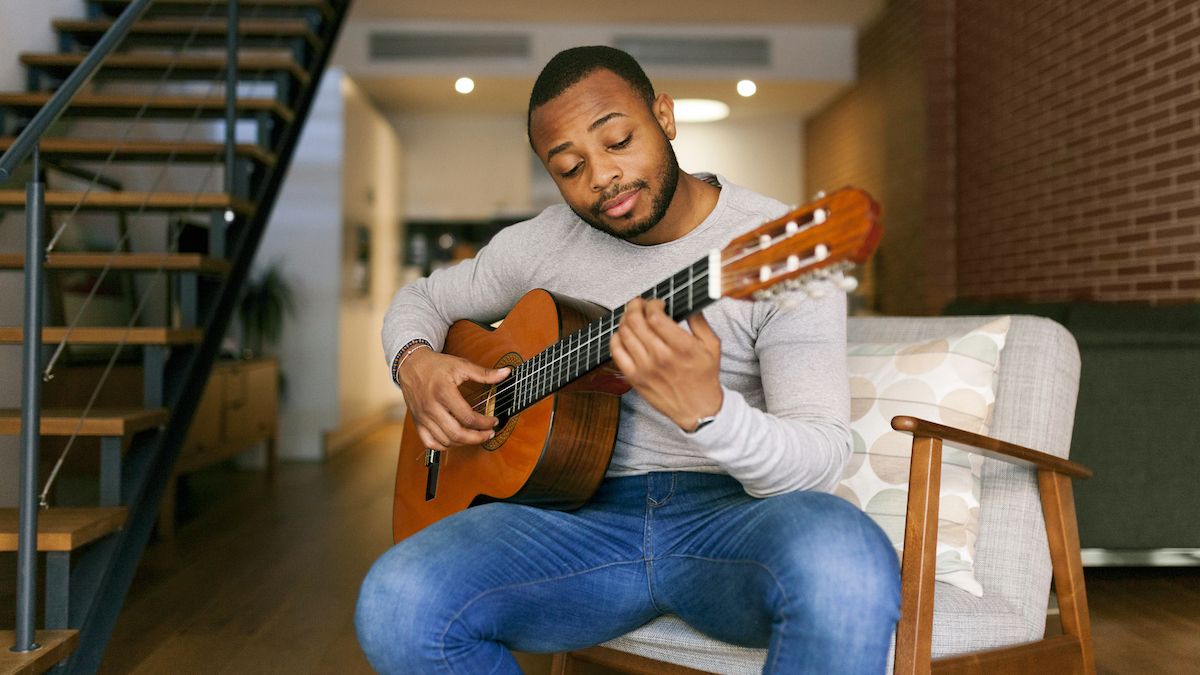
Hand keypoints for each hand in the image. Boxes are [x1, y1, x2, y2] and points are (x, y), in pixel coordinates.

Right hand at [397, 347, 509, 450]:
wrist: (410, 364)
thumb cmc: (435, 365)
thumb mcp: (461, 365)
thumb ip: (484, 373)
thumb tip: (506, 373)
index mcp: (444, 393)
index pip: (468, 417)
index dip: (484, 423)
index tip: (493, 421)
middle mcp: (432, 408)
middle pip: (457, 434)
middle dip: (477, 438)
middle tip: (489, 434)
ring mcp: (423, 417)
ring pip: (445, 441)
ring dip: (463, 443)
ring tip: (475, 437)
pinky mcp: (417, 422)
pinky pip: (430, 443)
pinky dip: (443, 446)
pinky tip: (454, 440)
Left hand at [609, 298, 723, 430]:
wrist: (698, 409)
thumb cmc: (704, 378)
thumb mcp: (712, 346)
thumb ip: (699, 322)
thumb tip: (688, 304)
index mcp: (682, 347)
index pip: (655, 316)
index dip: (652, 304)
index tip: (656, 303)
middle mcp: (661, 357)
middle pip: (636, 322)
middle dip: (635, 306)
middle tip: (639, 304)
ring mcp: (645, 368)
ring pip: (624, 334)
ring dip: (626, 319)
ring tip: (632, 316)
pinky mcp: (634, 378)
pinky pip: (616, 352)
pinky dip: (616, 338)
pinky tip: (623, 334)